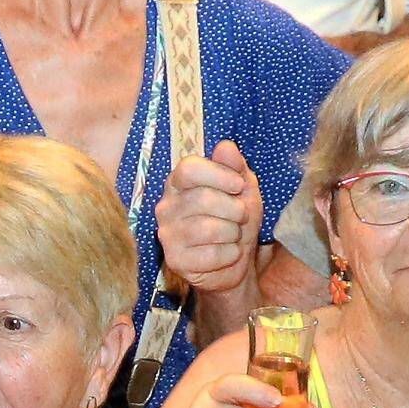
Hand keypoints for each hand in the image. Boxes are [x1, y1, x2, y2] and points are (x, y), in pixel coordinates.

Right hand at [154, 138, 261, 302]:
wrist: (235, 261)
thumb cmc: (235, 219)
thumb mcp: (242, 188)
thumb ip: (234, 166)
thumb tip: (225, 146)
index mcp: (178, 183)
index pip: (189, 169)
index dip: (218, 175)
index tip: (238, 185)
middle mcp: (166, 206)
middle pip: (203, 199)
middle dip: (234, 209)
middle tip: (240, 217)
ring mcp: (167, 235)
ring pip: (208, 229)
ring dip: (233, 233)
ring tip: (233, 235)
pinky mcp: (175, 261)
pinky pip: (210, 255)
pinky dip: (229, 254)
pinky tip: (226, 254)